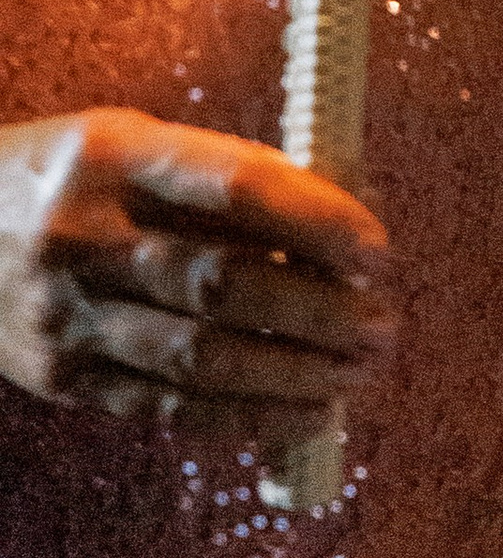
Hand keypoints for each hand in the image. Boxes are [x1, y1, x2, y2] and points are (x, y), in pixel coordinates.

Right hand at [0, 109, 390, 439]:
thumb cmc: (70, 175)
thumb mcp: (133, 141)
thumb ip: (225, 174)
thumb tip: (345, 207)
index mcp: (116, 156)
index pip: (234, 188)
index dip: (315, 221)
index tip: (376, 249)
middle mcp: (88, 237)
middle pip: (221, 284)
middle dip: (316, 311)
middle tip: (382, 323)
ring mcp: (70, 316)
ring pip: (197, 358)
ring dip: (291, 373)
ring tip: (358, 373)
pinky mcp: (64, 379)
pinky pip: (164, 407)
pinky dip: (241, 416)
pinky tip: (302, 412)